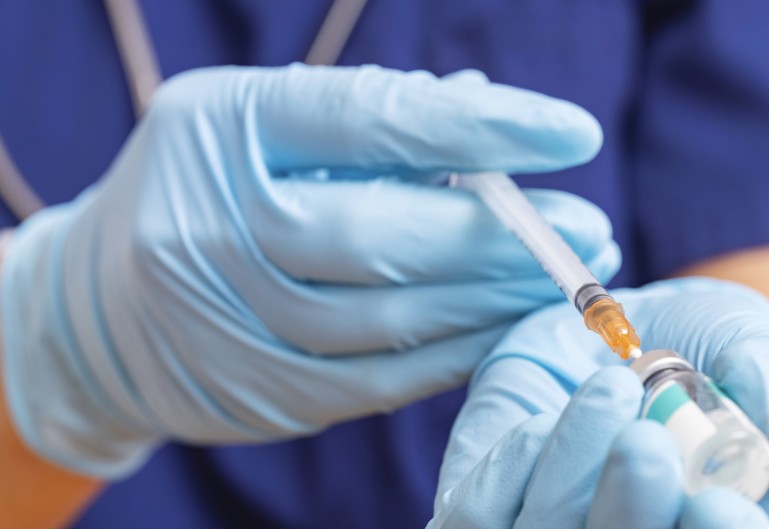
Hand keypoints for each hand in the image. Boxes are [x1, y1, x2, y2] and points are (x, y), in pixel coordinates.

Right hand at [1, 65, 617, 477]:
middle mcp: (212, 225)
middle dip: (503, 238)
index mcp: (221, 126)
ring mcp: (228, 321)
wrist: (104, 301)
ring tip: (563, 281)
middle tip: (590, 230)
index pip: (369, 119)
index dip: (481, 128)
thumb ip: (373, 120)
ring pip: (390, 320)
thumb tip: (492, 116)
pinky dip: (455, 355)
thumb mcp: (268, 124)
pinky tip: (506, 329)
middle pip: (384, 234)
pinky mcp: (257, 393)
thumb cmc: (213, 186)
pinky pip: (379, 382)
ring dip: (494, 301)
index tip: (574, 133)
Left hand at [428, 278, 768, 527]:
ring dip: (571, 480)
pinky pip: (478, 519)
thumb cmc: (706, 347)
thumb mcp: (758, 344)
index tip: (724, 506)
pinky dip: (509, 470)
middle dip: (632, 516)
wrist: (622, 329)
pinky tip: (544, 421)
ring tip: (611, 388)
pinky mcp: (489, 511)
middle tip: (645, 444)